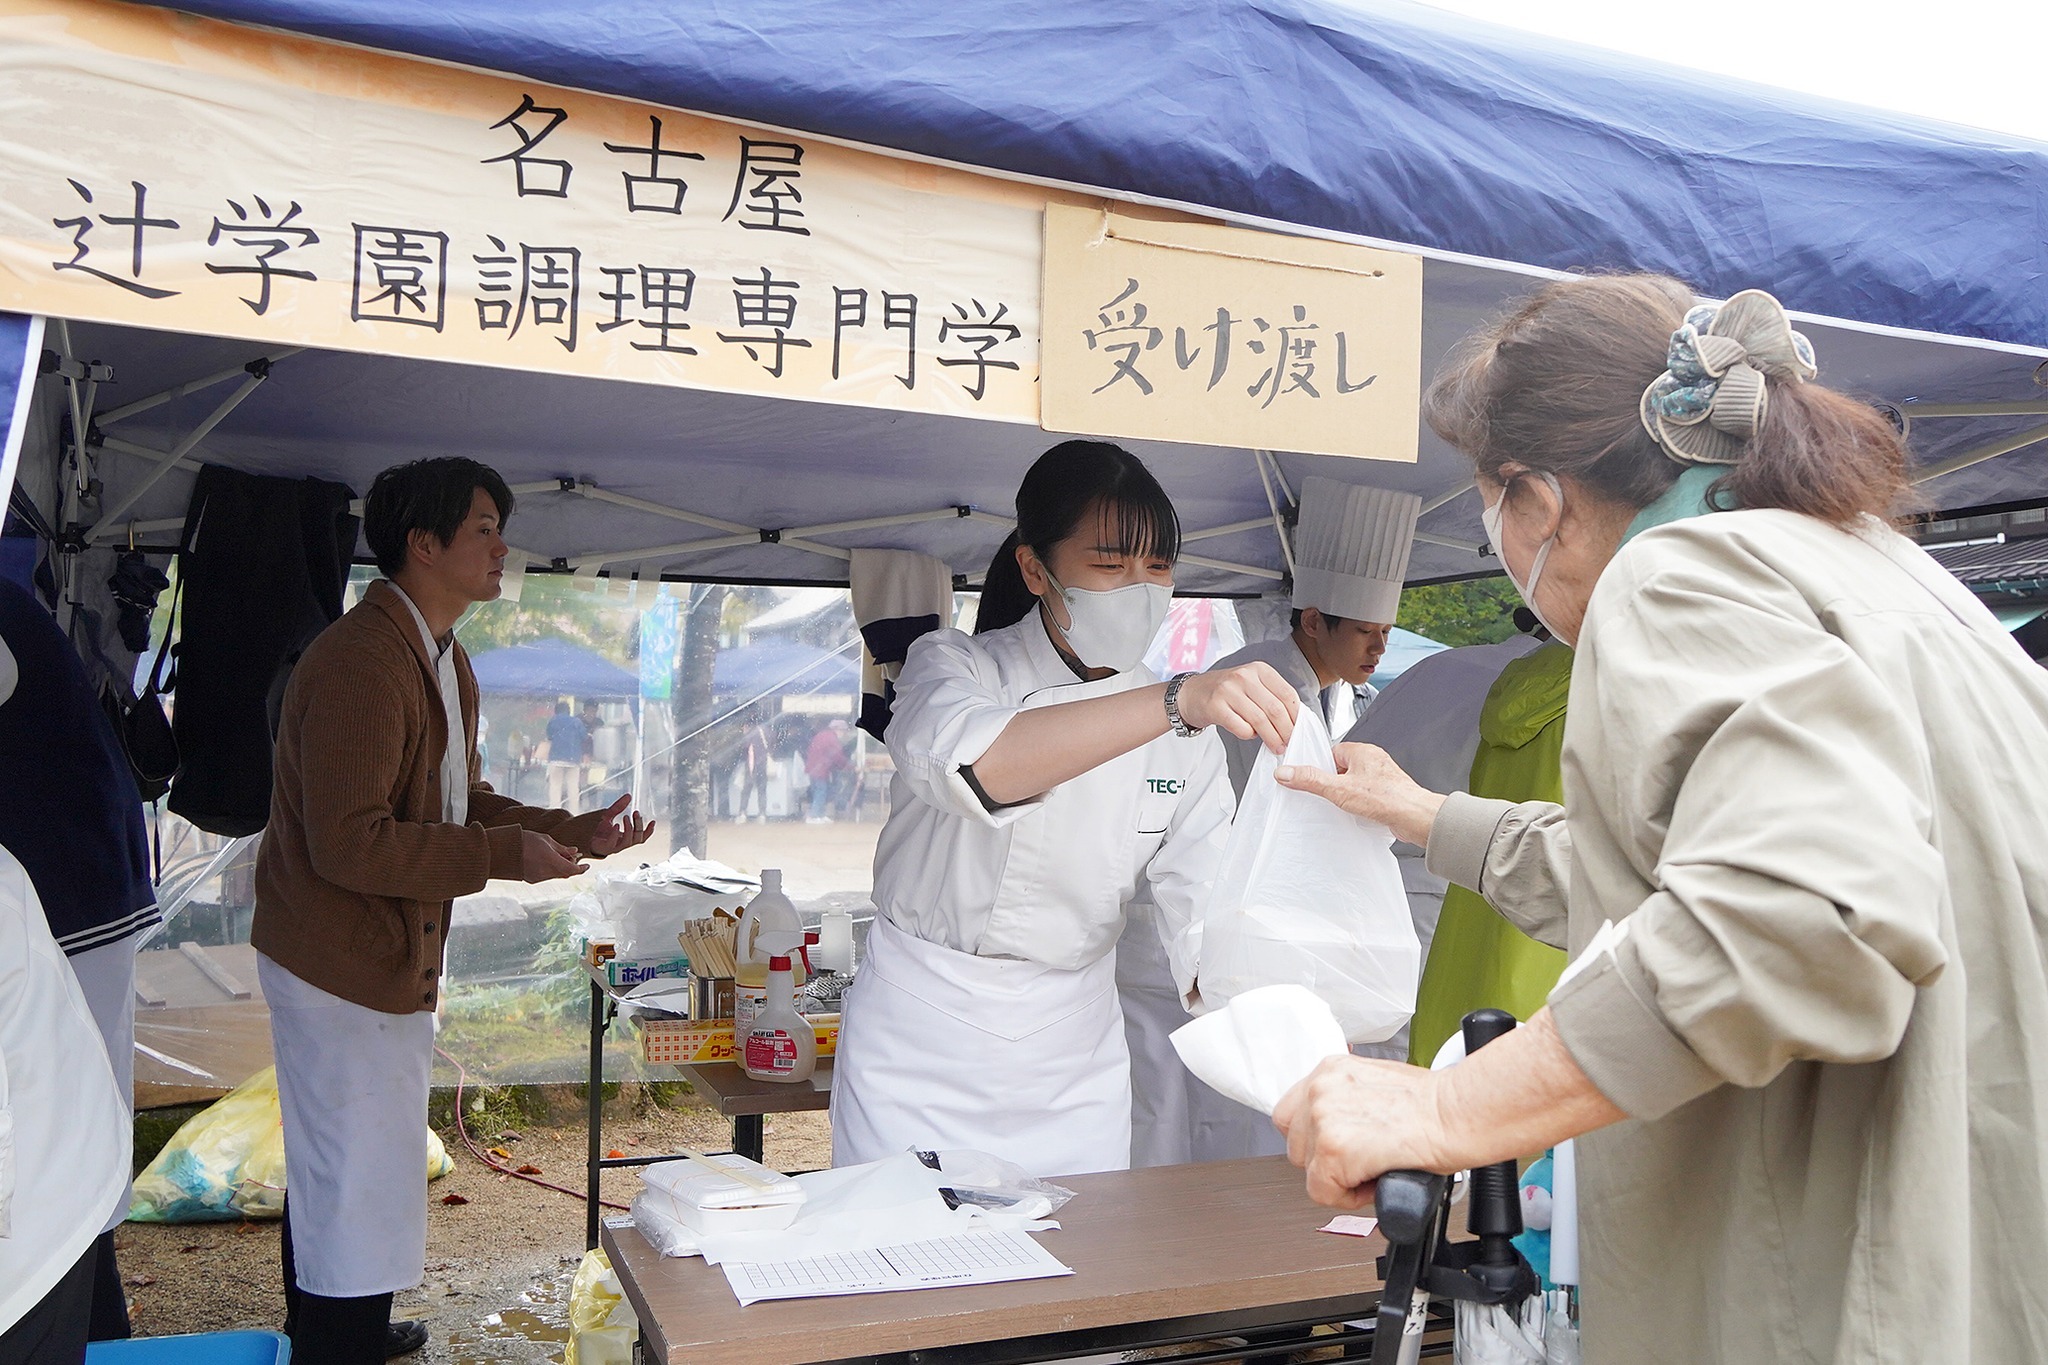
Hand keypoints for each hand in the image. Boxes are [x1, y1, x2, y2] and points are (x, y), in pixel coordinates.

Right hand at [520, 829, 585, 882]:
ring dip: (562, 868)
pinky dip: (552, 870)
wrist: (501, 850)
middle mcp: (546, 872)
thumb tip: (575, 851)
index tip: (587, 865)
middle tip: (573, 855)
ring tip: (559, 855)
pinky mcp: (532, 880)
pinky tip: (549, 861)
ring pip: (557, 875)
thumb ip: (561, 848)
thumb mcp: (545, 840)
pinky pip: (548, 876)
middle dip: (572, 866)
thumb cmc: (523, 840)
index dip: (581, 869)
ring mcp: (539, 878)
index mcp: (551, 860)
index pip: (572, 870)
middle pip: (566, 873)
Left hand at [587, 793, 655, 857]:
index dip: (648, 831)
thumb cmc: (590, 826)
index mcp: (623, 837)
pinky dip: (616, 835)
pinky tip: (616, 824)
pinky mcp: (603, 848)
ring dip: (630, 830)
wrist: (573, 832)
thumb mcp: (607, 814)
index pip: (641, 837)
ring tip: (625, 817)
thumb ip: (618, 807)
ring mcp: (613, 847)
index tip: (653, 821)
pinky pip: (613, 844)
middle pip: (638, 839)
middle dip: (639, 826)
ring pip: (628, 842)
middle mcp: (620, 843)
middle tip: (635, 812)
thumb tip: (629, 795)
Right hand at [1176, 662, 1298, 752]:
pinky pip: (1241, 728)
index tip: (1298, 730)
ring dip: (1271, 738)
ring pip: (1260, 720)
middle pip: (1275, 709)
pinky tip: (1249, 734)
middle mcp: (1244, 676)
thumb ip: (1272, 696)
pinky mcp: (1216, 706)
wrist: (1190, 693)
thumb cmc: (1225, 692)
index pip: (1287, 694)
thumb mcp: (1251, 684)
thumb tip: (1294, 720)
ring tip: (1275, 747)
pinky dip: (1249, 735)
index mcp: (1259, 669)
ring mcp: (1228, 690)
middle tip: (1288, 743)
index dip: (1296, 716)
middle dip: (1286, 731)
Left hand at [1273, 1055, 1459, 1210]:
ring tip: (1373, 1168)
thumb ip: (1348, 1101)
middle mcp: (1320, 1089)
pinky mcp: (1333, 1150)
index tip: (1337, 1145)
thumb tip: (1343, 1127)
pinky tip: (1377, 1179)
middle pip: (1296, 1144)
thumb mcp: (1377, 1084)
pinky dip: (1350, 1197)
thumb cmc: (1434, 1104)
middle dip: (1326, 1160)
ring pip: (1308, 1170)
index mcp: (1330, 1070)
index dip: (1314, 1137)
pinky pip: (1322, 1192)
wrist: (1456, 1113)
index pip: (1293, 1113)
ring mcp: (1323, 1118)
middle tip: (1361, 1160)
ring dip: (1339, 1178)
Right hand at [1275, 742, 1444, 845]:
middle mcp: (1373, 761)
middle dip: (1333, 784)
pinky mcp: (1387, 794)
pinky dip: (1359, 806)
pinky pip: (1366, 797)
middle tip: (1327, 796)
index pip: (1331, 753)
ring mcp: (1382, 778)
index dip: (1320, 767)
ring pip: (1354, 784)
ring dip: (1347, 796)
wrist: (1415, 817)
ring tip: (1343, 807)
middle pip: (1341, 769)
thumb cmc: (1386, 798)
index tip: (1311, 779)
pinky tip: (1356, 815)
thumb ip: (1310, 780)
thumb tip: (1286, 772)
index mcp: (1362, 751)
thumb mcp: (1338, 789)